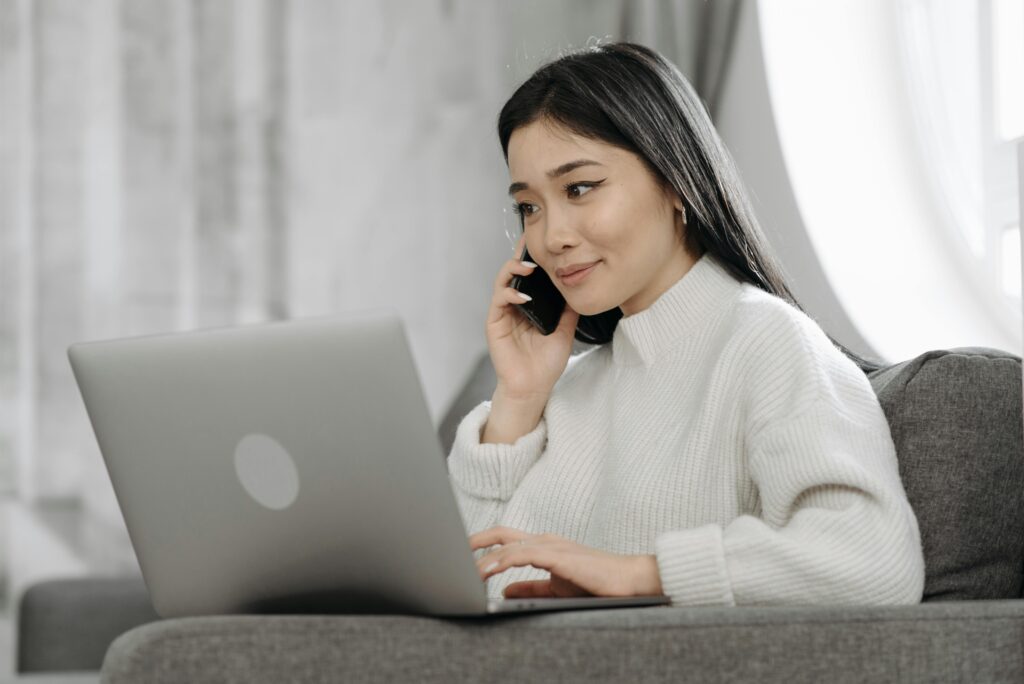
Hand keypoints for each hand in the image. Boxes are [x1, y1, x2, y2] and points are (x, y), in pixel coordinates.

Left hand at [470, 526, 663, 598]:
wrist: (628, 580)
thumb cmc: (596, 581)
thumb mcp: (556, 586)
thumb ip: (530, 586)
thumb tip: (504, 589)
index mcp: (543, 545)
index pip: (506, 538)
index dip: (482, 543)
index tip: (461, 553)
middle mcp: (544, 540)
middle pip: (501, 533)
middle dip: (475, 541)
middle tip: (451, 551)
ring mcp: (551, 545)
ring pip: (508, 546)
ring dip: (484, 558)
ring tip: (464, 570)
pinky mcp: (558, 555)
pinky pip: (522, 554)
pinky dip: (501, 561)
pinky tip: (487, 572)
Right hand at [485, 234, 579, 400]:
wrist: (535, 387)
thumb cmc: (546, 362)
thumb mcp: (566, 330)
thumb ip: (569, 309)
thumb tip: (580, 286)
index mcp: (529, 304)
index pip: (528, 275)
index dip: (532, 257)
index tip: (541, 242)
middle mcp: (514, 304)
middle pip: (513, 272)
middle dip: (521, 256)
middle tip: (532, 244)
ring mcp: (503, 313)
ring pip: (502, 280)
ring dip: (514, 270)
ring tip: (529, 268)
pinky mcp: (494, 323)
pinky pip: (498, 300)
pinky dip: (509, 293)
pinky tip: (523, 295)